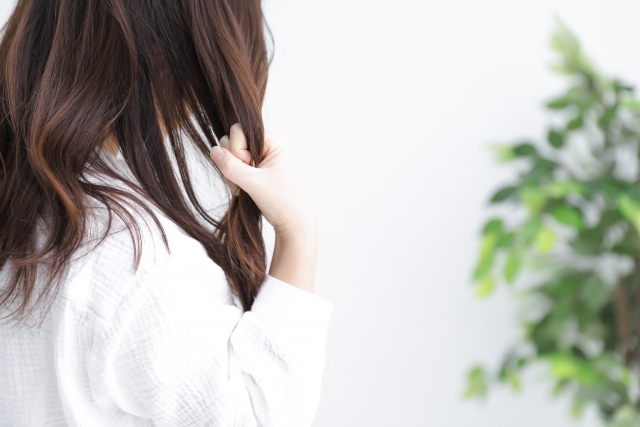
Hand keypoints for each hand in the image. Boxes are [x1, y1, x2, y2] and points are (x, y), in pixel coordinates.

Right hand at [210, 124, 316, 238]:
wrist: (292, 222)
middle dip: (234, 163)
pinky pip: (233, 167)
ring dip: (233, 174)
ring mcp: (259, 155)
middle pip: (231, 141)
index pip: (239, 130)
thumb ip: (231, 167)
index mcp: (273, 140)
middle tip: (249, 180)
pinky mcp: (254, 167)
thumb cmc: (282, 201)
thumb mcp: (254, 183)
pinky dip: (235, 180)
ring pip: (229, 156)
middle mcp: (266, 144)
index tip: (251, 168)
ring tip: (249, 187)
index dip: (237, 150)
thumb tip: (214, 151)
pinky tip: (246, 190)